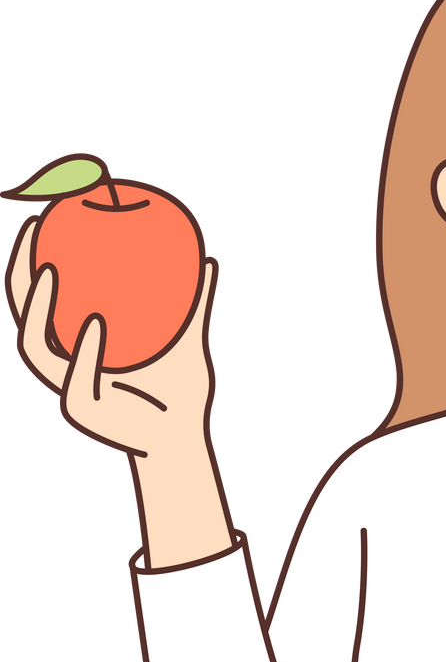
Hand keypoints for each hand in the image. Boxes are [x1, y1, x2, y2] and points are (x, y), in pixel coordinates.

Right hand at [5, 217, 219, 458]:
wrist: (183, 442)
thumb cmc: (181, 396)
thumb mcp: (189, 342)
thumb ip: (195, 304)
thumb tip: (208, 259)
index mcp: (83, 347)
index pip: (48, 299)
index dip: (36, 262)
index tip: (44, 219)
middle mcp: (69, 366)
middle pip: (27, 316)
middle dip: (21, 274)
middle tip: (34, 233)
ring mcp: (70, 389)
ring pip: (37, 349)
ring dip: (39, 309)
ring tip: (52, 273)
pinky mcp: (83, 413)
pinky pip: (76, 378)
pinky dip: (83, 351)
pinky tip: (94, 323)